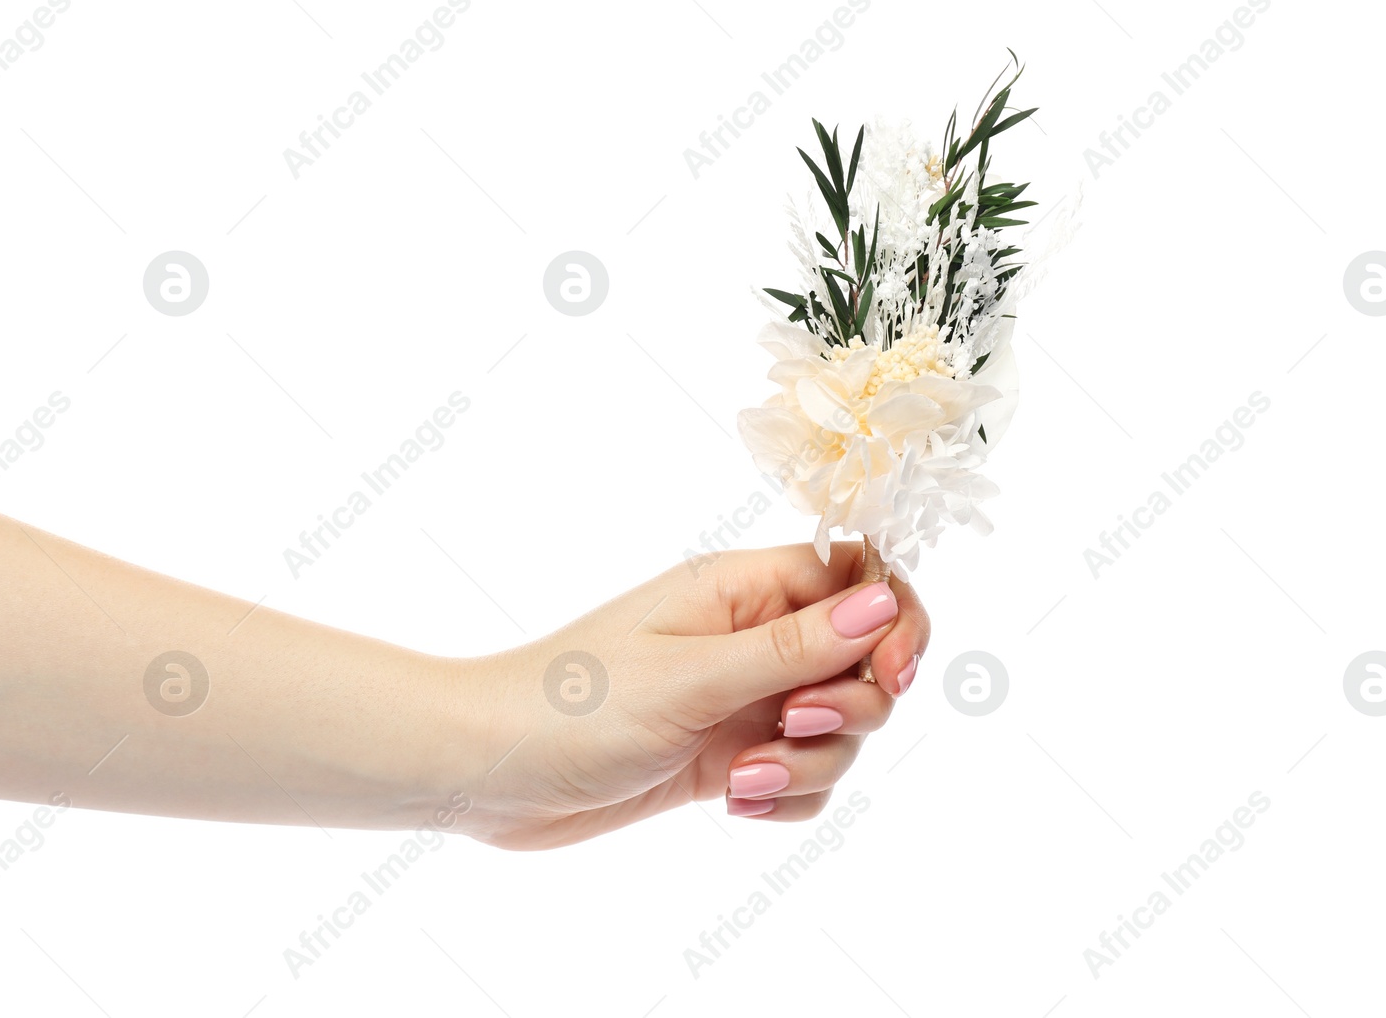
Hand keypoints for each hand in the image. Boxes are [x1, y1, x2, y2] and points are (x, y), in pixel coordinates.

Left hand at [456, 543, 928, 849]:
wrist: (489, 771)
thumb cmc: (572, 705)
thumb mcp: (691, 676)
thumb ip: (794, 648)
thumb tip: (885, 602)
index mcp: (743, 589)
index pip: (860, 578)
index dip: (895, 620)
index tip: (893, 674)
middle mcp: (752, 638)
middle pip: (863, 661)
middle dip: (850, 707)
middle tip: (790, 724)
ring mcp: (742, 699)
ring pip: (837, 729)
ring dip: (809, 763)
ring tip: (743, 783)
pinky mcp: (728, 756)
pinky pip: (801, 775)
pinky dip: (786, 797)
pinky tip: (736, 808)